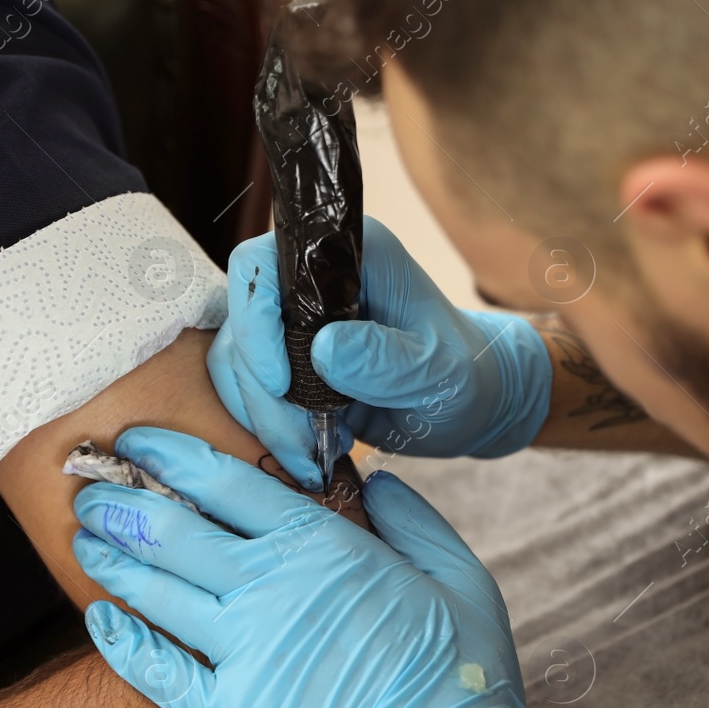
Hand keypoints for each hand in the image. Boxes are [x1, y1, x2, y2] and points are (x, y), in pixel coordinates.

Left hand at [71, 427, 567, 707]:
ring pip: (153, 589)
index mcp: (324, 547)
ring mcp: (242, 652)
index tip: (139, 439)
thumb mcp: (464, 579)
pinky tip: (100, 619)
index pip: (226, 482)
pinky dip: (121, 641)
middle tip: (90, 485)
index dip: (172, 454)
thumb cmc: (464, 679)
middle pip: (171, 528)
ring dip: (111, 557)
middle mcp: (270, 589)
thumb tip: (377, 482)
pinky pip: (155, 669)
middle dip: (122, 499)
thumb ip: (415, 522)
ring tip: (85, 536)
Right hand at [208, 217, 552, 489]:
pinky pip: (250, 392)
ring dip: (265, 417)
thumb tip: (323, 349)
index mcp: (348, 254)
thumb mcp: (436, 371)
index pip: (263, 264)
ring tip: (313, 453)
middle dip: (262, 393)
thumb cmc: (464, 375)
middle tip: (302, 444)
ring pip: (238, 364)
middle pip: (241, 323)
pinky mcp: (288, 362)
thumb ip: (385, 359)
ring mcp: (294, 322)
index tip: (281, 382)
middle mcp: (311, 278)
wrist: (470, 404)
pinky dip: (272, 427)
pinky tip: (315, 448)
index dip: (256, 320)